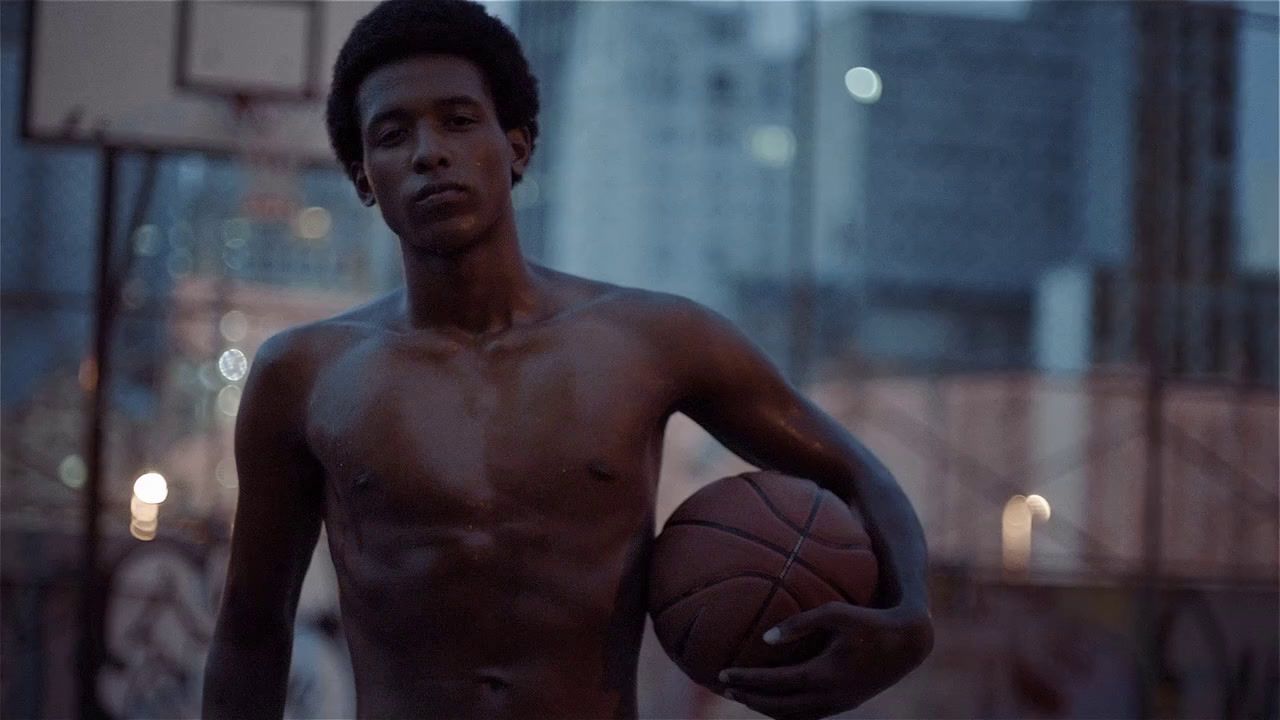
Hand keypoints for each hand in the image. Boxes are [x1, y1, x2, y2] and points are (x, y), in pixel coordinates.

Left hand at [718, 602, 933, 719]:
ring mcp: (838, 705)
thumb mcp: (836, 612)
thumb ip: (800, 623)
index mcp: (825, 674)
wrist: (907, 643)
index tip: (722, 673)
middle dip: (749, 698)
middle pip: (778, 707)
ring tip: (742, 694)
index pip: (776, 683)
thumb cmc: (869, 620)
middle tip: (724, 687)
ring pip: (791, 716)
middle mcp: (830, 696)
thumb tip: (766, 637)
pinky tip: (771, 700)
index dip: (748, 679)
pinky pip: (806, 715)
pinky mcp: (844, 705)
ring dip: (764, 708)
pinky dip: (783, 711)